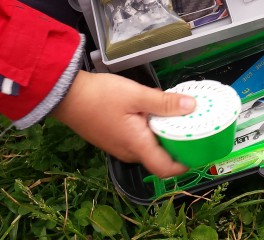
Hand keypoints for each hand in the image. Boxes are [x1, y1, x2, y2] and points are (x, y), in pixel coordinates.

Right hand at [50, 71, 195, 177]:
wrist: (66, 95)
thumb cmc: (99, 95)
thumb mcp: (136, 94)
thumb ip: (164, 102)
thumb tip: (191, 106)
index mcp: (137, 145)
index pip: (166, 168)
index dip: (185, 163)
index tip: (198, 147)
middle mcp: (129, 153)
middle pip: (160, 157)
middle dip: (176, 143)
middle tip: (190, 123)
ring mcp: (119, 148)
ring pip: (148, 148)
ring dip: (162, 135)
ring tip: (173, 114)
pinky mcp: (113, 140)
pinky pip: (137, 141)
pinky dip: (148, 132)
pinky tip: (151, 114)